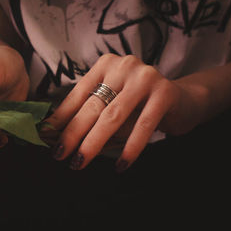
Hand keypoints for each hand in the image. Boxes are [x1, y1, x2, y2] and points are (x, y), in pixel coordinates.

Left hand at [45, 53, 204, 171]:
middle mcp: (124, 66)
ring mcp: (146, 77)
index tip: (46, 137)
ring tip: (80, 162)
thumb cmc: (139, 104)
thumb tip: (56, 135)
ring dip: (93, 143)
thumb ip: (91, 113)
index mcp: (106, 65)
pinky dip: (129, 149)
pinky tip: (120, 165)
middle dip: (72, 134)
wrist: (184, 100)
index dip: (60, 118)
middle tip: (59, 155)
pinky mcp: (165, 93)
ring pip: (112, 117)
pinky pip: (142, 126)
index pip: (77, 95)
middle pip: (92, 106)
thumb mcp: (112, 102)